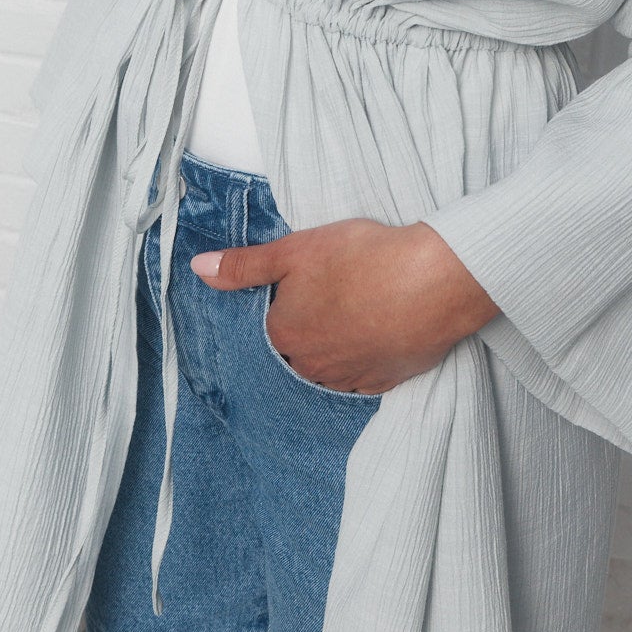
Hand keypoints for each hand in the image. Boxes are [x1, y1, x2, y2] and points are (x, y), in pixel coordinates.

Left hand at [188, 217, 498, 395]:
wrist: (433, 281)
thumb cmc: (363, 258)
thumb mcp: (295, 249)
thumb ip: (245, 265)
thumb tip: (198, 269)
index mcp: (284, 335)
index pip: (269, 331)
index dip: (283, 309)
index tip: (301, 291)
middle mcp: (311, 366)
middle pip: (297, 354)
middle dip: (307, 333)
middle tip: (330, 302)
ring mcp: (350, 378)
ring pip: (329, 369)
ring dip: (334, 350)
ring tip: (353, 316)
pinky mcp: (386, 382)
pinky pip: (364, 377)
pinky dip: (365, 360)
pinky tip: (376, 336)